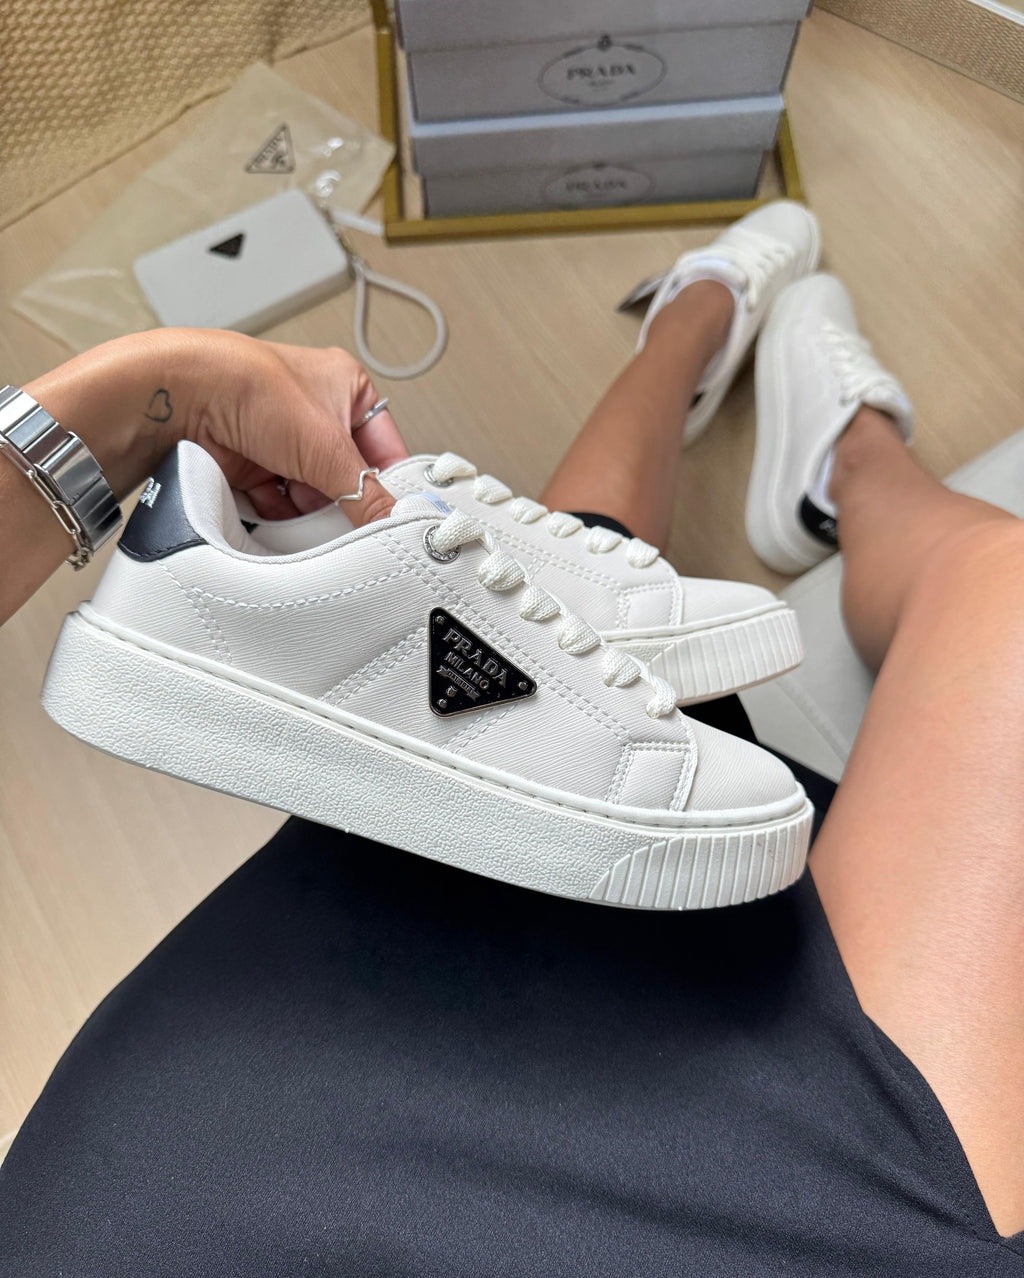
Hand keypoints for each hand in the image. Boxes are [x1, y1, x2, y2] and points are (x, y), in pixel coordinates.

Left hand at [4, 329, 407, 622]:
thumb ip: (365, 492)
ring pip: (312, 494)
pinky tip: (283, 527)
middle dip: (345, 503)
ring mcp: (279, 442)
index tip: (397, 517)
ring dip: (310, 515)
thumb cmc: (247, 385)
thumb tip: (394, 521)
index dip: (390, 483)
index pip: (384, 446)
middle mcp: (313, 413)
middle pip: (346, 476)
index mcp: (345, 387)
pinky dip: (281, 519)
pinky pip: (279, 505)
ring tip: (314, 531)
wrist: (177, 398)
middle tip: (357, 531)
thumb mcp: (325, 447)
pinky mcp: (251, 467)